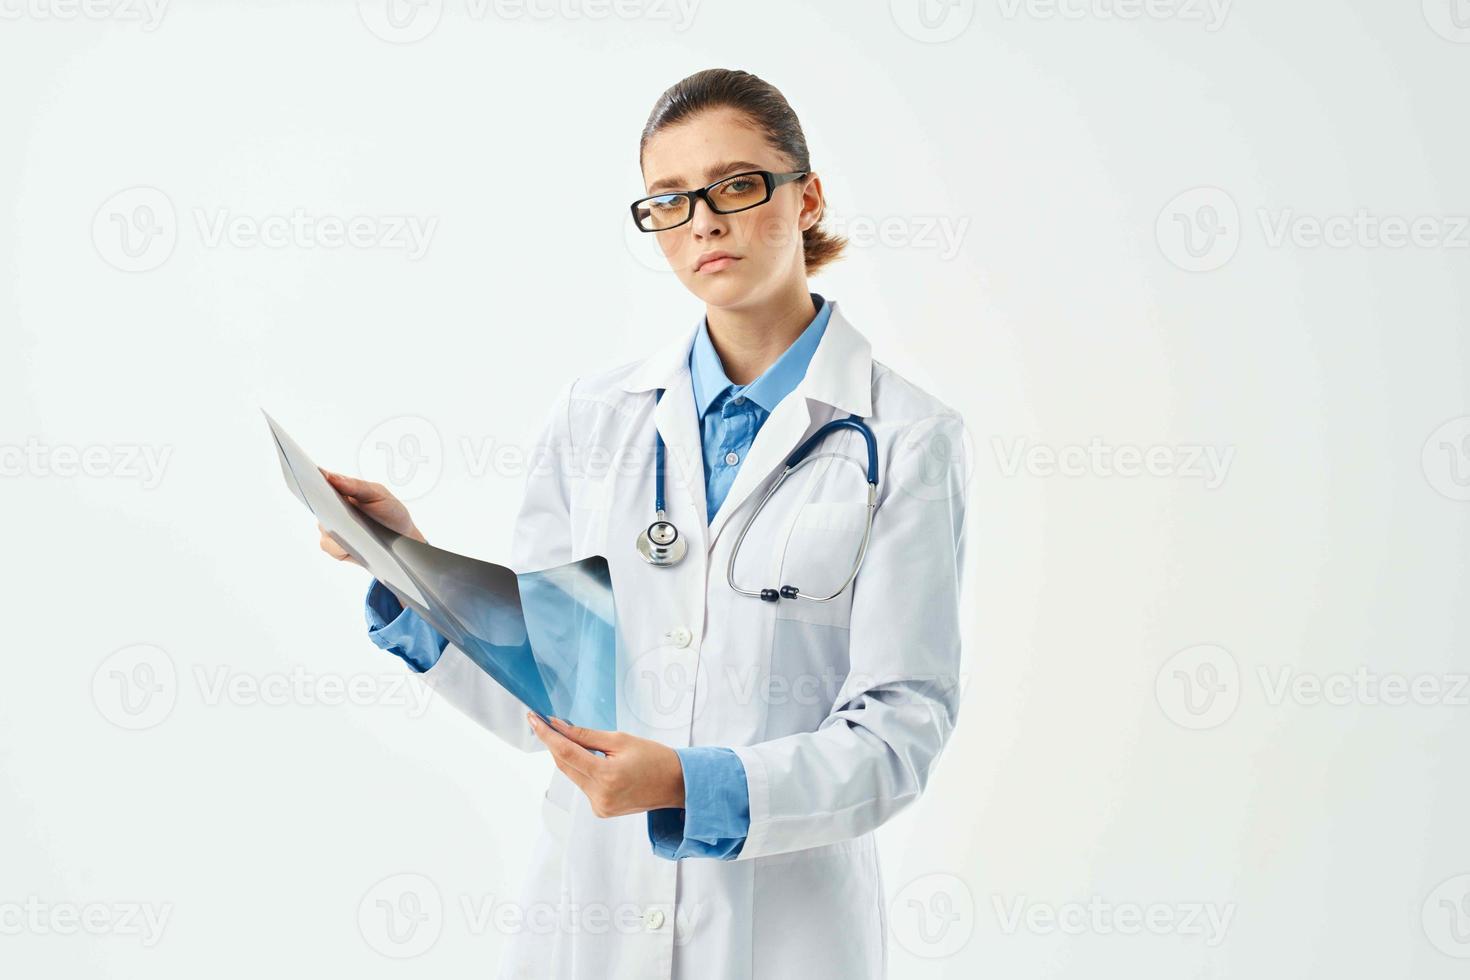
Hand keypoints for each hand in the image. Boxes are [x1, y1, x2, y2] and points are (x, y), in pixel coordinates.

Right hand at [316, 469, 426, 567]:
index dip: (312, 481)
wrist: (403, 537)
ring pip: (322, 529)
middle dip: (325, 508)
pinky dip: (340, 547)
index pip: (319, 482)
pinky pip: (329, 546)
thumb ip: (356, 486)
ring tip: (356, 531)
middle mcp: (332, 508)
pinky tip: (354, 545)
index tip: (313, 482)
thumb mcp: (378, 494)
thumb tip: (331, 477)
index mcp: (341, 490)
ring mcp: (332, 528)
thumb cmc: (390, 511)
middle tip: (340, 511)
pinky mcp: (336, 547)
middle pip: (317, 507)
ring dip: (337, 530)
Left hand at [528, 714, 685, 818]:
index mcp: (607, 776)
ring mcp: (599, 806)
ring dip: (568, 757)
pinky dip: (581, 770)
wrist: (676, 784)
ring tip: (573, 739)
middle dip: (554, 744)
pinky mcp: (601, 811)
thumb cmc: (654, 758)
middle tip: (545, 723)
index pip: (566, 753)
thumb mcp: (621, 740)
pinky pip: (583, 785)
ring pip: (572, 775)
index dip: (547, 735)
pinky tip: (591, 760)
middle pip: (564, 765)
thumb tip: (560, 727)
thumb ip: (586, 735)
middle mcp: (600, 796)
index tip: (534, 720)